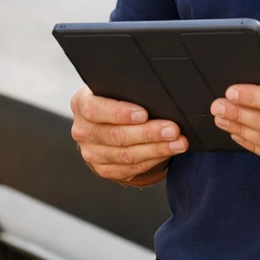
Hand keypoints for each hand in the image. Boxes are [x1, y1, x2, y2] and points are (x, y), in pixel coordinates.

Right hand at [69, 86, 186, 186]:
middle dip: (148, 133)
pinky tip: (168, 152)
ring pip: (127, 155)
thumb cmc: (114, 100)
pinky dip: (153, 160)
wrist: (103, 123)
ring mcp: (91, 153)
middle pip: (116, 135)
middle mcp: (83, 131)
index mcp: (81, 105)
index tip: (144, 114)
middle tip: (173, 129)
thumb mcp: (113, 90)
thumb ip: (126, 90)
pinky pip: (131, 168)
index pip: (96, 110)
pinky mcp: (104, 169)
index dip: (120, 113)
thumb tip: (155, 93)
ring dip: (157, 149)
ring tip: (178, 143)